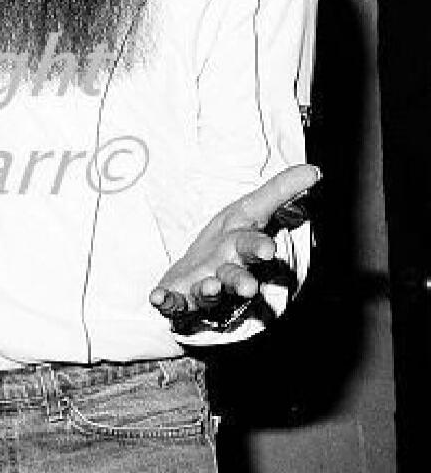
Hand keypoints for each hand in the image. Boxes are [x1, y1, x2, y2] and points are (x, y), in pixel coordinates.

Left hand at [150, 164, 320, 327]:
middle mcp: (225, 271)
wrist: (198, 275)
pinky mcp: (180, 299)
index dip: (259, 247)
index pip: (253, 246)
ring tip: (210, 287)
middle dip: (242, 281)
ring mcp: (202, 288)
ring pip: (209, 293)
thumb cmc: (229, 241)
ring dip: (209, 291)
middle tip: (248, 288)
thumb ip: (280, 190)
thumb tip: (315, 170)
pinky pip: (174, 303)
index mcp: (242, 249)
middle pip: (235, 276)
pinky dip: (167, 302)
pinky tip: (157, 298)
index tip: (268, 249)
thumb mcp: (250, 209)